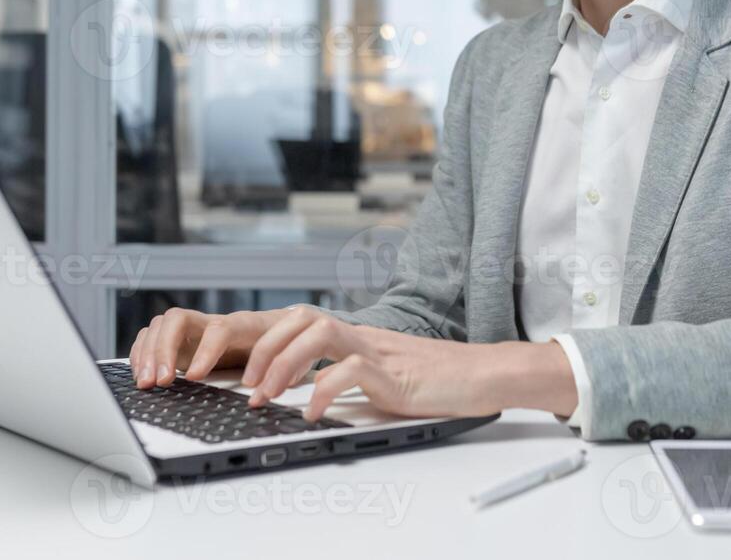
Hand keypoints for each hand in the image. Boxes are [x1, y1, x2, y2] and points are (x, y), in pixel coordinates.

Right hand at [127, 307, 285, 388]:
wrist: (276, 330)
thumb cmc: (279, 346)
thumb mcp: (283, 358)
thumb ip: (276, 372)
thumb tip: (266, 392)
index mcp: (243, 324)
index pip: (220, 329)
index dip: (205, 351)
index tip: (194, 376)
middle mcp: (211, 321)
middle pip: (178, 319)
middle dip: (164, 350)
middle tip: (160, 381)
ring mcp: (192, 329)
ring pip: (161, 325)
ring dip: (148, 354)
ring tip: (146, 383)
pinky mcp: (178, 340)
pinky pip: (151, 336)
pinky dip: (141, 354)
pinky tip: (141, 374)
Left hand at [239, 306, 573, 421]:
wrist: (482, 375)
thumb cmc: (437, 378)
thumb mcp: (382, 373)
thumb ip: (350, 373)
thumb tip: (312, 388)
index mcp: (358, 335)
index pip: (301, 319)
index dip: (267, 341)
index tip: (249, 375)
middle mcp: (364, 335)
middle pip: (301, 318)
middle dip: (265, 349)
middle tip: (250, 387)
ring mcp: (379, 350)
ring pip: (320, 333)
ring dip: (286, 364)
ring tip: (271, 396)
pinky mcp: (395, 372)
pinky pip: (351, 370)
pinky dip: (323, 391)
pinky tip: (313, 412)